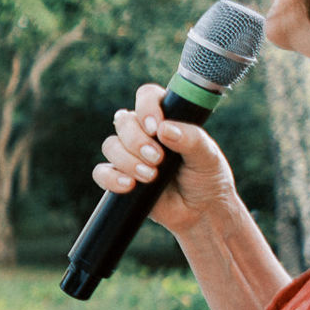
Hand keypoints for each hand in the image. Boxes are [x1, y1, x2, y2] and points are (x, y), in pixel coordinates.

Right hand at [96, 83, 239, 235]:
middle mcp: (145, 134)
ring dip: (128, 160)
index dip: (146, 107)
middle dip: (137, 141)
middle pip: (123, 121)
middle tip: (157, 159)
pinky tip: (130, 186)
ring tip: (150, 177)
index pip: (147, 97)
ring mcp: (130, 156)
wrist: (201, 212)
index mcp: (166, 119)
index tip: (155, 128)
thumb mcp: (208, 156)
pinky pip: (101, 172)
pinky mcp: (119, 178)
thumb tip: (163, 129)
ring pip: (110, 145)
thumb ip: (190, 139)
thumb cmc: (208, 178)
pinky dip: (112, 178)